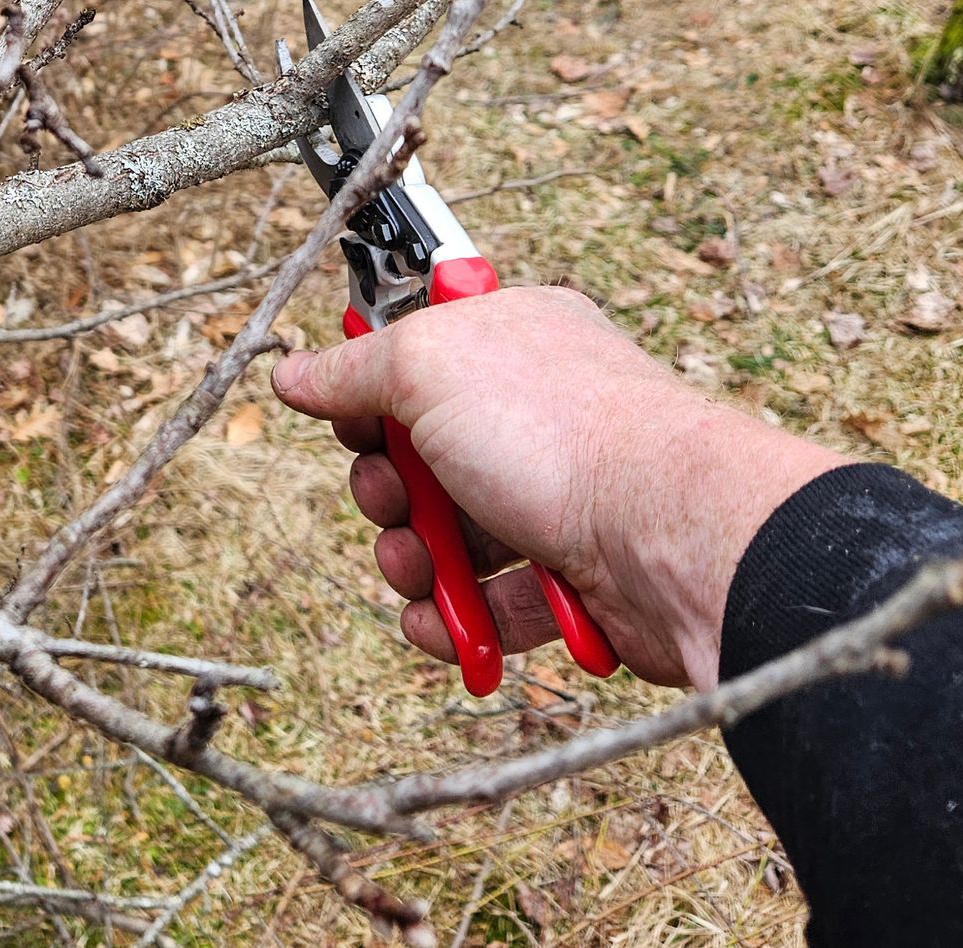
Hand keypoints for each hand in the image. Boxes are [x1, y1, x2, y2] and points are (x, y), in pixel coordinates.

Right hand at [271, 286, 845, 688]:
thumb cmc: (557, 429)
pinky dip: (458, 618)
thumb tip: (293, 372)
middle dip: (388, 491)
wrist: (669, 538)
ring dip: (415, 560)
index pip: (418, 353)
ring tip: (417, 573)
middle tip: (391, 501)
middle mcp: (535, 409)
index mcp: (510, 335)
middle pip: (422, 453)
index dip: (372, 393)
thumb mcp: (425, 366)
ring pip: (451, 533)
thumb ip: (352, 369)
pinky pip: (492, 601)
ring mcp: (556, 493)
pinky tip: (442, 626)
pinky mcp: (573, 575)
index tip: (353, 421)